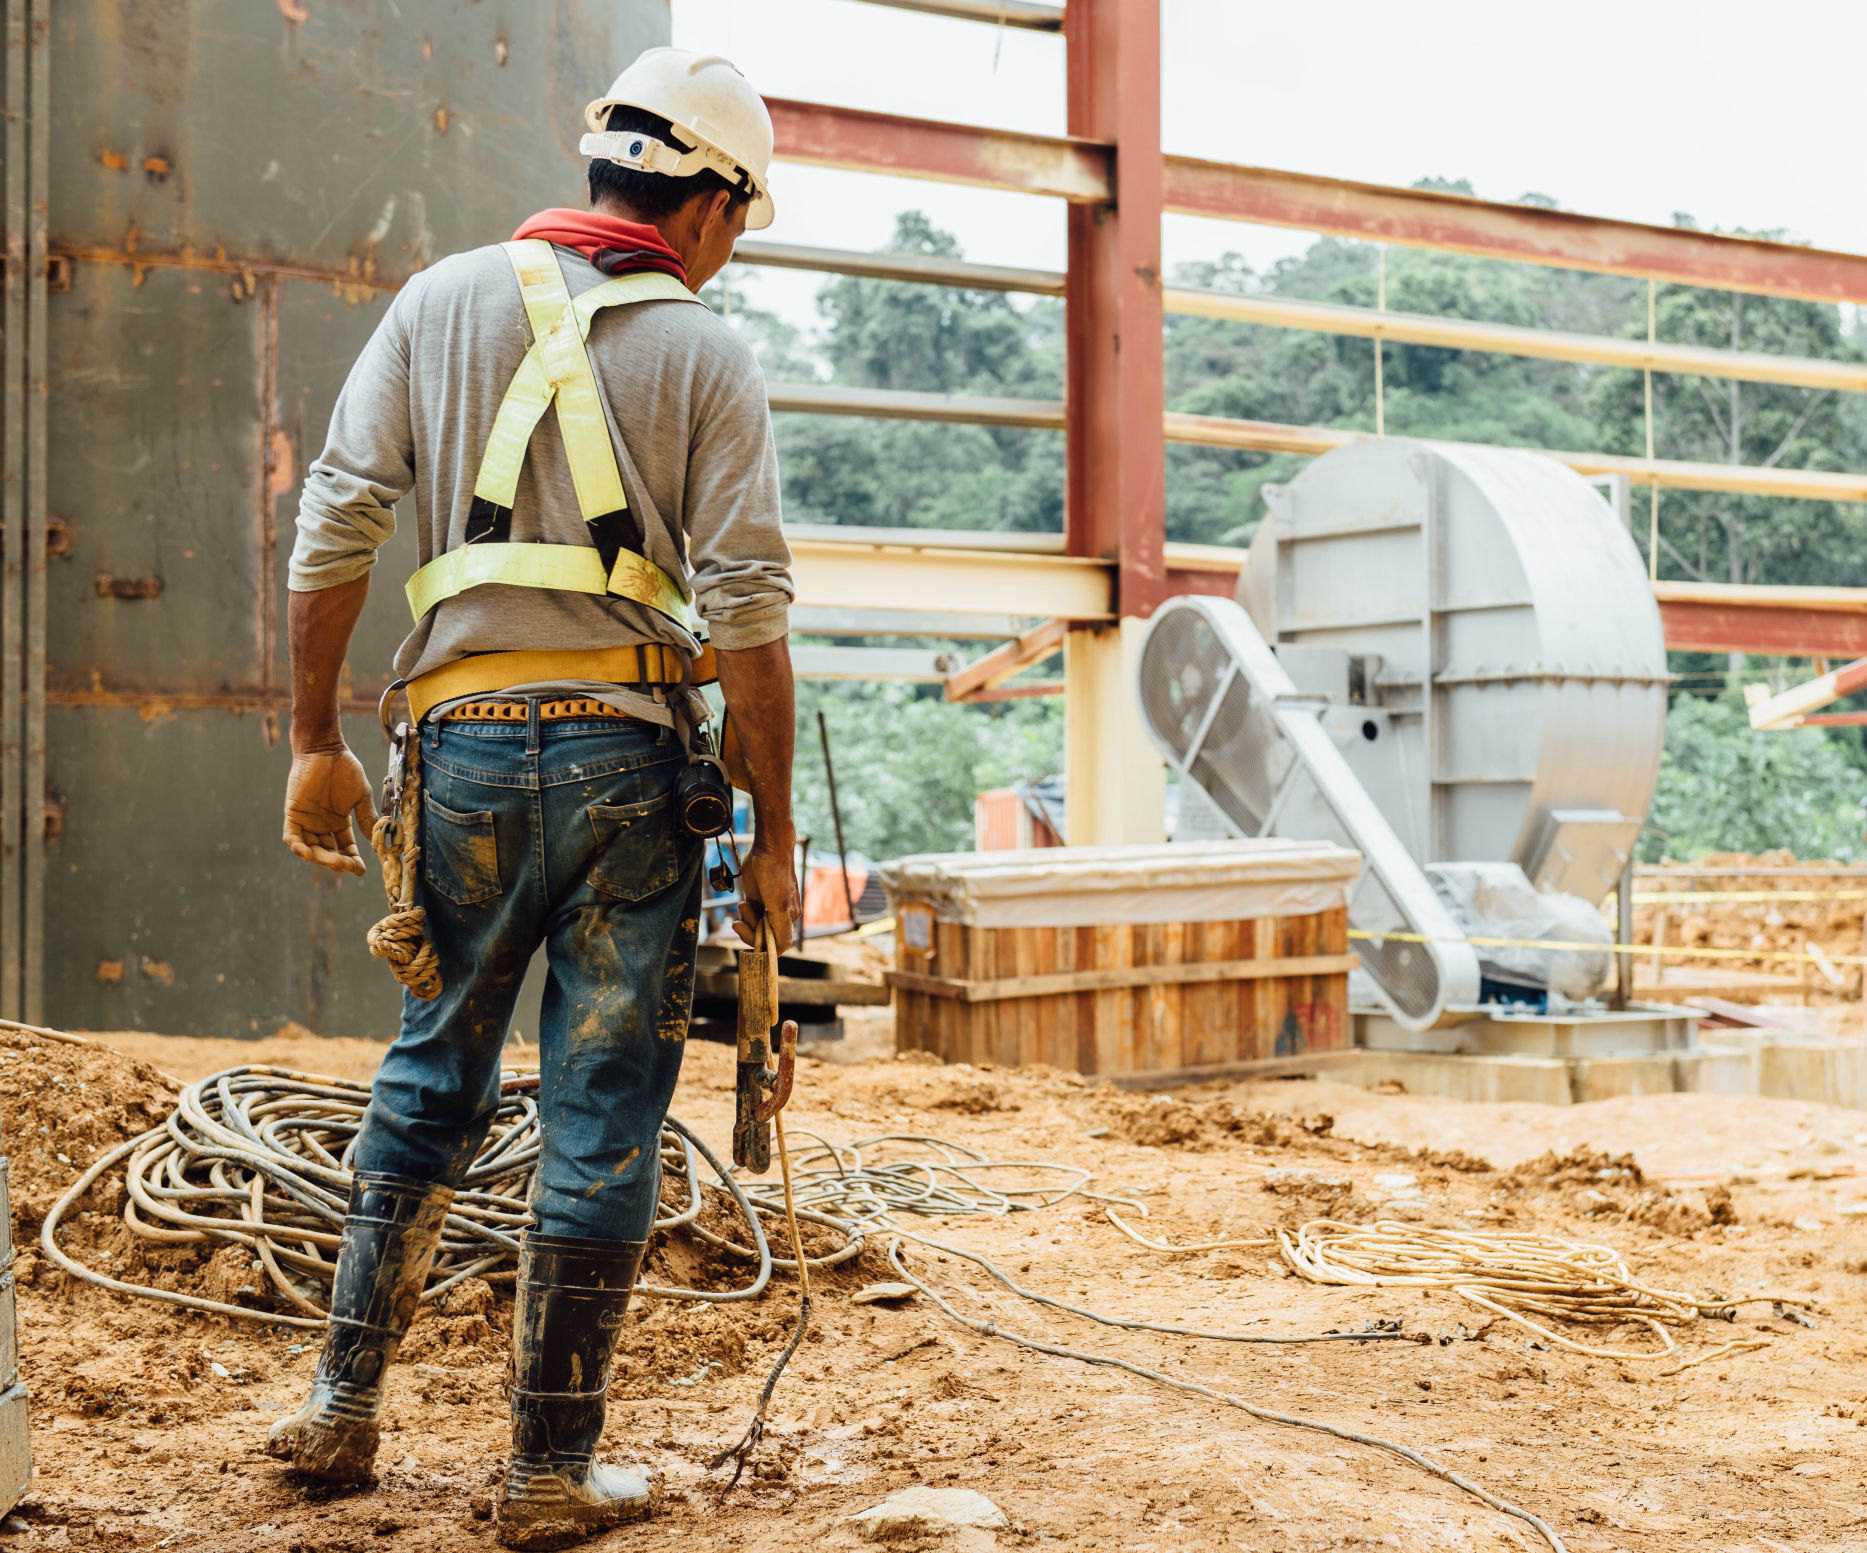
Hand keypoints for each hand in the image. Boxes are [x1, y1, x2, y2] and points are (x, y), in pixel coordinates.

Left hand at [283, 746, 379, 876]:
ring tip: (335, 863)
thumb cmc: (345, 769)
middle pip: (328, 853)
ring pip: (311, 848)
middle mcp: (322, 826)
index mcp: (339, 823)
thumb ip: (366, 817)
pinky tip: (308, 855)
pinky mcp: (293, 814)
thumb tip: (377, 840)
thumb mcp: (361, 796)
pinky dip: (298, 848)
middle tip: (347, 866)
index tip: (361, 871)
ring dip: (321, 859)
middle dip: (338, 862)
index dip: (352, 861)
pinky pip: (292, 837)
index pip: (345, 849)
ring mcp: (307, 821)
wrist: (325, 750)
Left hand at [734, 839, 799, 953]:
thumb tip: (780, 951)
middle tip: (739, 921)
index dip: (760, 944)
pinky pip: (749, 915)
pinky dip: (743, 914)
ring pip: (754, 925)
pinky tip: (742, 903)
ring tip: (742, 905)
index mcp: (790, 918)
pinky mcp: (757, 898)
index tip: (748, 933)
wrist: (768, 848)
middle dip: (750, 930)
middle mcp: (780, 914)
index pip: (775, 944)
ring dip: (745, 920)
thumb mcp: (779, 905)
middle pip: (762, 936)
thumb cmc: (776, 874)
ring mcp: (767, 906)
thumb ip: (780, 930)